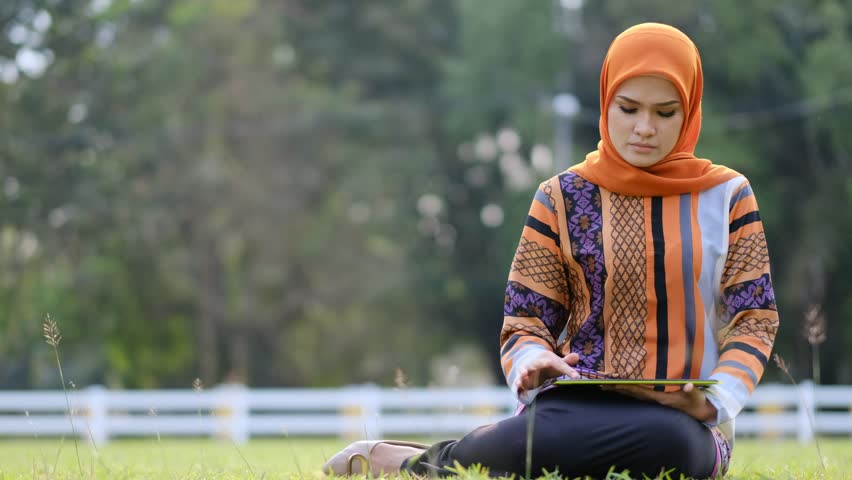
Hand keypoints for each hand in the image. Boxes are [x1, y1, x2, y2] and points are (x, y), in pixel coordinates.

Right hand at [514, 351, 579, 392]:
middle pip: (539, 363)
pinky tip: (518, 385)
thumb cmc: (548, 365)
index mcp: (548, 359)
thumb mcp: (557, 363)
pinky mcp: (521, 376)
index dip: (568, 370)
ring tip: (524, 374)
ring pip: (526, 369)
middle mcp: (537, 362)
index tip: (576, 376)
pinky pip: (519, 378)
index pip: (560, 364)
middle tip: (545, 363)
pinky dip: (518, 381)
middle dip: (540, 363)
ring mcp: (527, 368)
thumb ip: (567, 362)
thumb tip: (577, 356)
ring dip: (524, 372)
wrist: (529, 360)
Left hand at [601, 382, 717, 422]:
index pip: (641, 392)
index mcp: (661, 399)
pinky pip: (638, 395)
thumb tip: (688, 385)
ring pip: (633, 395)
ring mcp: (654, 401)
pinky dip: (628, 391)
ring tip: (604, 386)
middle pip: (632, 394)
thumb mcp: (697, 396)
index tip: (615, 383)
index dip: (628, 387)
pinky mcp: (655, 400)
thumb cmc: (697, 402)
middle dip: (617, 389)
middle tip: (601, 384)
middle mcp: (654, 400)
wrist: (700, 412)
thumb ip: (692, 390)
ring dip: (619, 391)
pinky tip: (619, 388)